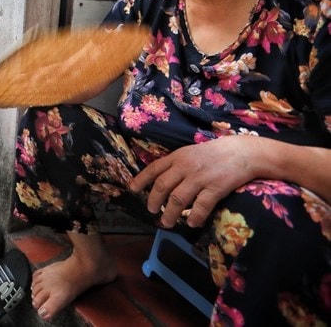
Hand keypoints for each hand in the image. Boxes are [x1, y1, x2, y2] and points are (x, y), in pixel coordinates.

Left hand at [129, 136, 259, 227]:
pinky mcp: (216, 187)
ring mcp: (200, 177)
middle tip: (151, 211)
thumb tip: (162, 181)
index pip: (154, 168)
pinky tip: (192, 222)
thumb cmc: (215, 153)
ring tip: (167, 223)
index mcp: (178, 157)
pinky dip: (194, 216)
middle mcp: (186, 166)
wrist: (243, 152)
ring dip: (170, 214)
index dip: (141, 179)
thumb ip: (177, 165)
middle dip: (153, 201)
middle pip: (162, 186)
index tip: (132, 189)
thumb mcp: (191, 153)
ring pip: (177, 199)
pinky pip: (201, 206)